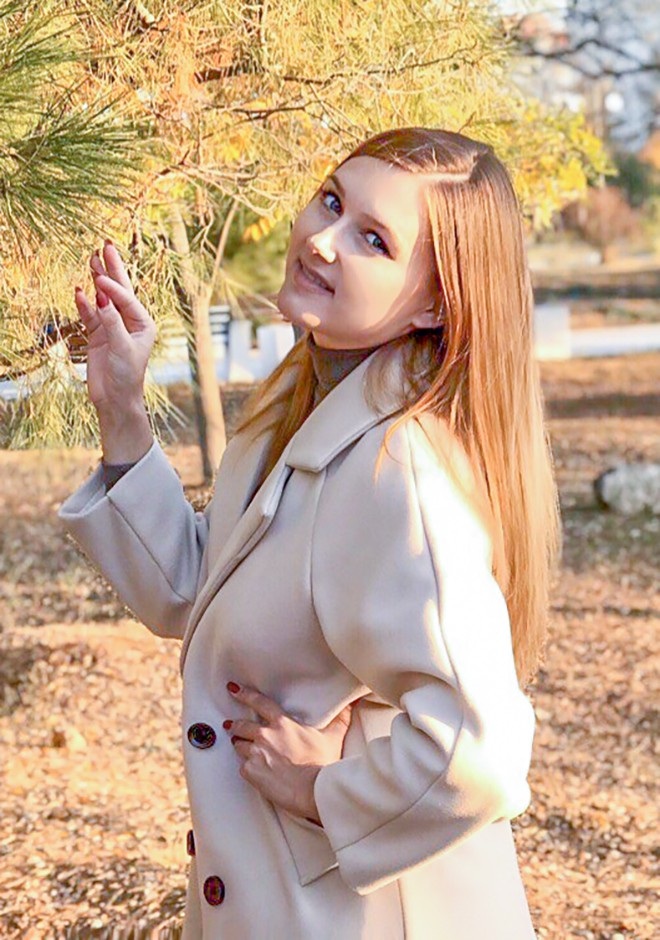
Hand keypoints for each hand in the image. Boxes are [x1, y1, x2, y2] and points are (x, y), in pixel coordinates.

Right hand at [73, 241, 156, 412]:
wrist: (116, 400)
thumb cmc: (127, 376)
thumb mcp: (122, 348)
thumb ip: (112, 322)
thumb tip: (101, 298)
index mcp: (144, 324)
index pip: (128, 299)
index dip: (114, 289)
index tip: (99, 279)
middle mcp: (130, 322)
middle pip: (120, 291)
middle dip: (113, 269)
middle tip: (106, 245)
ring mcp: (113, 327)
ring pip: (103, 299)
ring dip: (97, 281)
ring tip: (91, 259)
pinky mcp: (98, 335)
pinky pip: (90, 315)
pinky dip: (84, 304)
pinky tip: (79, 291)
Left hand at [225, 682, 352, 823]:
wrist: (312, 790)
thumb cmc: (322, 763)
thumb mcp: (332, 737)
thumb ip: (340, 718)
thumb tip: (353, 703)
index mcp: (282, 724)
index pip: (259, 703)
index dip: (245, 695)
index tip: (234, 690)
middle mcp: (265, 735)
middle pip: (241, 725)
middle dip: (235, 725)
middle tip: (232, 726)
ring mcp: (255, 753)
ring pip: (239, 745)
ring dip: (240, 746)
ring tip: (243, 748)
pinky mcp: (250, 771)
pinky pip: (243, 767)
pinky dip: (247, 768)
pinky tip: (254, 771)